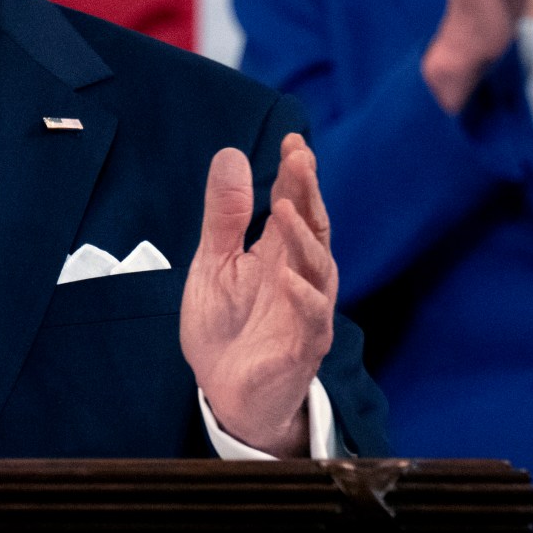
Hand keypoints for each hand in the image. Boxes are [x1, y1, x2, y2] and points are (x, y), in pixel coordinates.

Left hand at [179, 136, 336, 455]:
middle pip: (312, 228)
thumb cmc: (225, 325)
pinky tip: (288, 278)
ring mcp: (305, 311)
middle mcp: (299, 276)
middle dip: (308, 194)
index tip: (292, 140)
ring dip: (304, 239)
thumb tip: (232, 155)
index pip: (294, 205)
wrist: (224, 392)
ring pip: (318, 270)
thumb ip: (224, 215)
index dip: (295, 174)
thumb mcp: (214, 262)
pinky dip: (303, 298)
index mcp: (278, 253)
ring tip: (284, 208)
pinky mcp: (302, 347)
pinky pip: (311, 320)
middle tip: (300, 158)